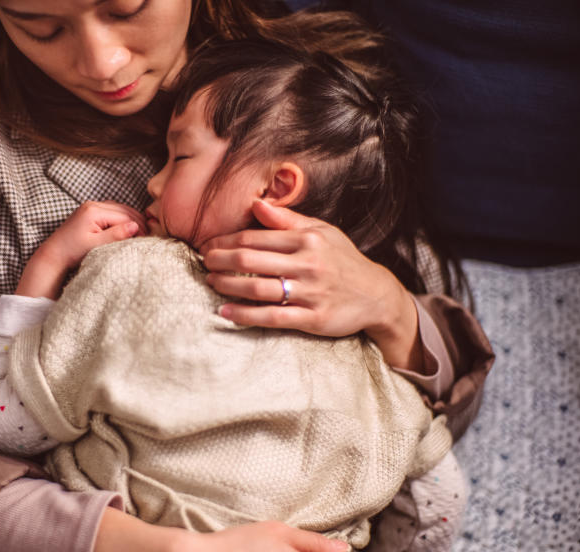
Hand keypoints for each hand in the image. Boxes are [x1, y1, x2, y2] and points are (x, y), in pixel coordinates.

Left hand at [16, 201, 144, 298]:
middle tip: (147, 236)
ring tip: (140, 233)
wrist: (54, 254)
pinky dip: (122, 218)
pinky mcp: (90, 211)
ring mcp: (91, 206)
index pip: (124, 216)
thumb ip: (116, 234)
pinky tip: (128, 228)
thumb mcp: (96, 245)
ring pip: (119, 208)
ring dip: (131, 219)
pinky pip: (112, 211)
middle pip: (123, 209)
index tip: (146, 240)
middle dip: (137, 222)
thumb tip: (135, 226)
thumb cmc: (72, 252)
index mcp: (93, 211)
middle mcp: (92, 204)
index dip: (138, 228)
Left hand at [199, 199, 422, 370]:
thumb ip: (288, 220)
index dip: (226, 240)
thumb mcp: (322, 232)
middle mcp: (307, 264)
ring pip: (257, 288)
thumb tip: (256, 204)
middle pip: (250, 259)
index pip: (255, 237)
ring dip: (227, 285)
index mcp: (307, 239)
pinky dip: (244, 315)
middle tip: (203, 262)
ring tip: (210, 282)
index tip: (208, 244)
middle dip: (220, 260)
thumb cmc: (343, 260)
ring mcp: (310, 292)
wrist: (376, 295)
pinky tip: (225, 311)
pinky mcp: (312, 318)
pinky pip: (271, 317)